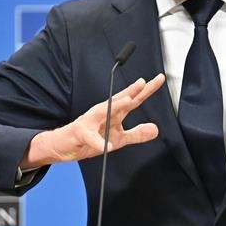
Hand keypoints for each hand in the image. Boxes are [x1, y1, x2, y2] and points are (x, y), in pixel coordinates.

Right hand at [21, 73, 165, 167]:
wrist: (65, 146)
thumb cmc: (91, 138)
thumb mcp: (119, 138)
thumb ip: (137, 133)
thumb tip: (156, 129)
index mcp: (114, 112)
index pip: (133, 99)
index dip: (147, 90)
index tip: (159, 79)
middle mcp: (103, 112)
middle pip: (120, 99)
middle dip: (131, 90)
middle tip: (143, 82)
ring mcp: (90, 121)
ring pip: (104, 111)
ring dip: (116, 105)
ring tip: (128, 101)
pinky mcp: (80, 133)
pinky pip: (91, 138)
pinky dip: (98, 142)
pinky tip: (106, 146)